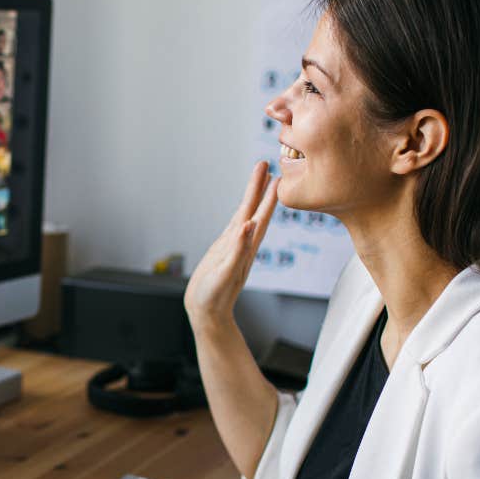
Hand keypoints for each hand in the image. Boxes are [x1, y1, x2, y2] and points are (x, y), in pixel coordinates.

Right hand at [184, 161, 278, 327]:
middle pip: (253, 210)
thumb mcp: (225, 273)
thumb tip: (249, 225)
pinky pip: (235, 228)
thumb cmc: (214, 298)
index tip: (271, 173)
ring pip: (245, 216)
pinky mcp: (224, 252)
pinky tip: (243, 209)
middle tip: (265, 164)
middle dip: (260, 187)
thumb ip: (238, 250)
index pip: (258, 215)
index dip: (265, 195)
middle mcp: (242, 244)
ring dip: (253, 197)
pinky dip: (241, 214)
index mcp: (245, 248)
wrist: (207, 314)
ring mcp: (234, 247)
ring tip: (258, 178)